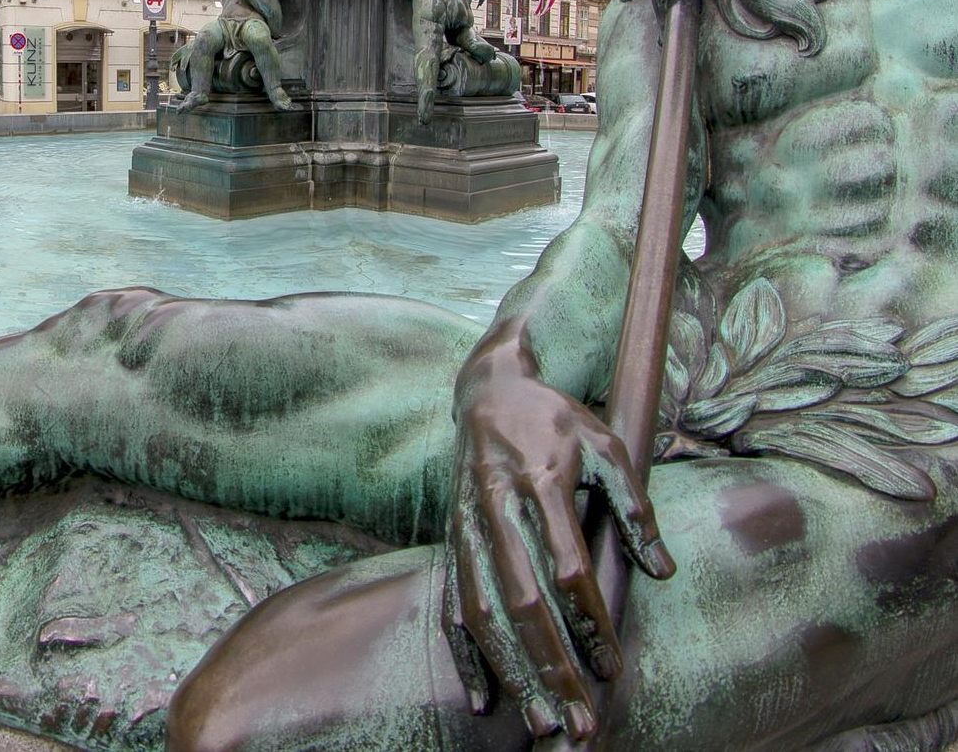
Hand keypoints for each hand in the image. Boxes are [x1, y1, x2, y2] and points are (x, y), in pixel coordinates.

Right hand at [443, 351, 673, 741]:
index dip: (589, 620)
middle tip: (578, 720)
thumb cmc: (555, 419)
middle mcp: (494, 507)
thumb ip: (635, 505)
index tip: (613, 665)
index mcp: (538, 480)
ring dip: (510, 672)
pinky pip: (452, 604)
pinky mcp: (450, 539)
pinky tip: (485, 700)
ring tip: (540, 722)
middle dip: (550, 666)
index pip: (566, 564)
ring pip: (481, 611)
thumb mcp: (606, 443)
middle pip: (521, 600)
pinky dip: (466, 655)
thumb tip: (661, 570)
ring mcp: (466, 526)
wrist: (487, 391)